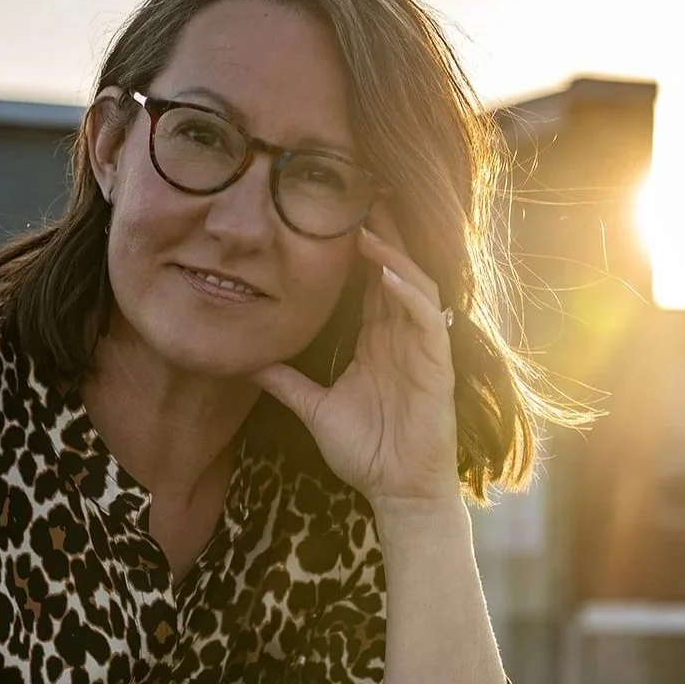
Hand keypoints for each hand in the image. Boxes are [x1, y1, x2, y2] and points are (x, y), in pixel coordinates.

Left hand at [250, 207, 460, 503]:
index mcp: (377, 340)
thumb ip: (287, 384)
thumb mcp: (315, 410)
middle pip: (392, 270)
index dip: (355, 249)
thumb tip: (248, 365)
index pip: (367, 282)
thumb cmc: (367, 451)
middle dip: (379, 232)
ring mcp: (421, 348)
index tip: (333, 215)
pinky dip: (408, 295)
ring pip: (412, 285)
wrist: (399, 492)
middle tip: (359, 192)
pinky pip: (425, 321)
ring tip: (365, 224)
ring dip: (391, 254)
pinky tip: (386, 274)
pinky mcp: (436, 366)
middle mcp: (401, 336)